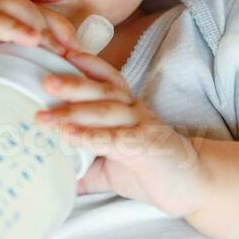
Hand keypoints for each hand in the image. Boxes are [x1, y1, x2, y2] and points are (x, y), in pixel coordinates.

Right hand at [0, 0, 82, 95]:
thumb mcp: (7, 82)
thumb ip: (31, 78)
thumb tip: (67, 95)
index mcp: (13, 27)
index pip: (48, 20)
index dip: (66, 33)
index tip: (82, 55)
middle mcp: (0, 15)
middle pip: (38, 10)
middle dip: (58, 27)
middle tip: (71, 51)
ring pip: (19, 7)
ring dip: (40, 25)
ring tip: (54, 46)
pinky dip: (13, 26)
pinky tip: (28, 39)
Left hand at [34, 49, 206, 217]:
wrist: (194, 185)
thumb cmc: (150, 169)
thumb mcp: (110, 165)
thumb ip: (84, 164)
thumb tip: (50, 174)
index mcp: (126, 106)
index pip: (105, 78)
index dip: (85, 64)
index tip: (59, 52)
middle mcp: (134, 109)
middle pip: (101, 89)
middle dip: (72, 83)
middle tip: (44, 81)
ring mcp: (142, 125)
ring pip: (105, 111)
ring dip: (73, 112)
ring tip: (45, 116)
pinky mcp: (147, 146)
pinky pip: (115, 138)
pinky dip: (90, 136)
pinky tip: (69, 137)